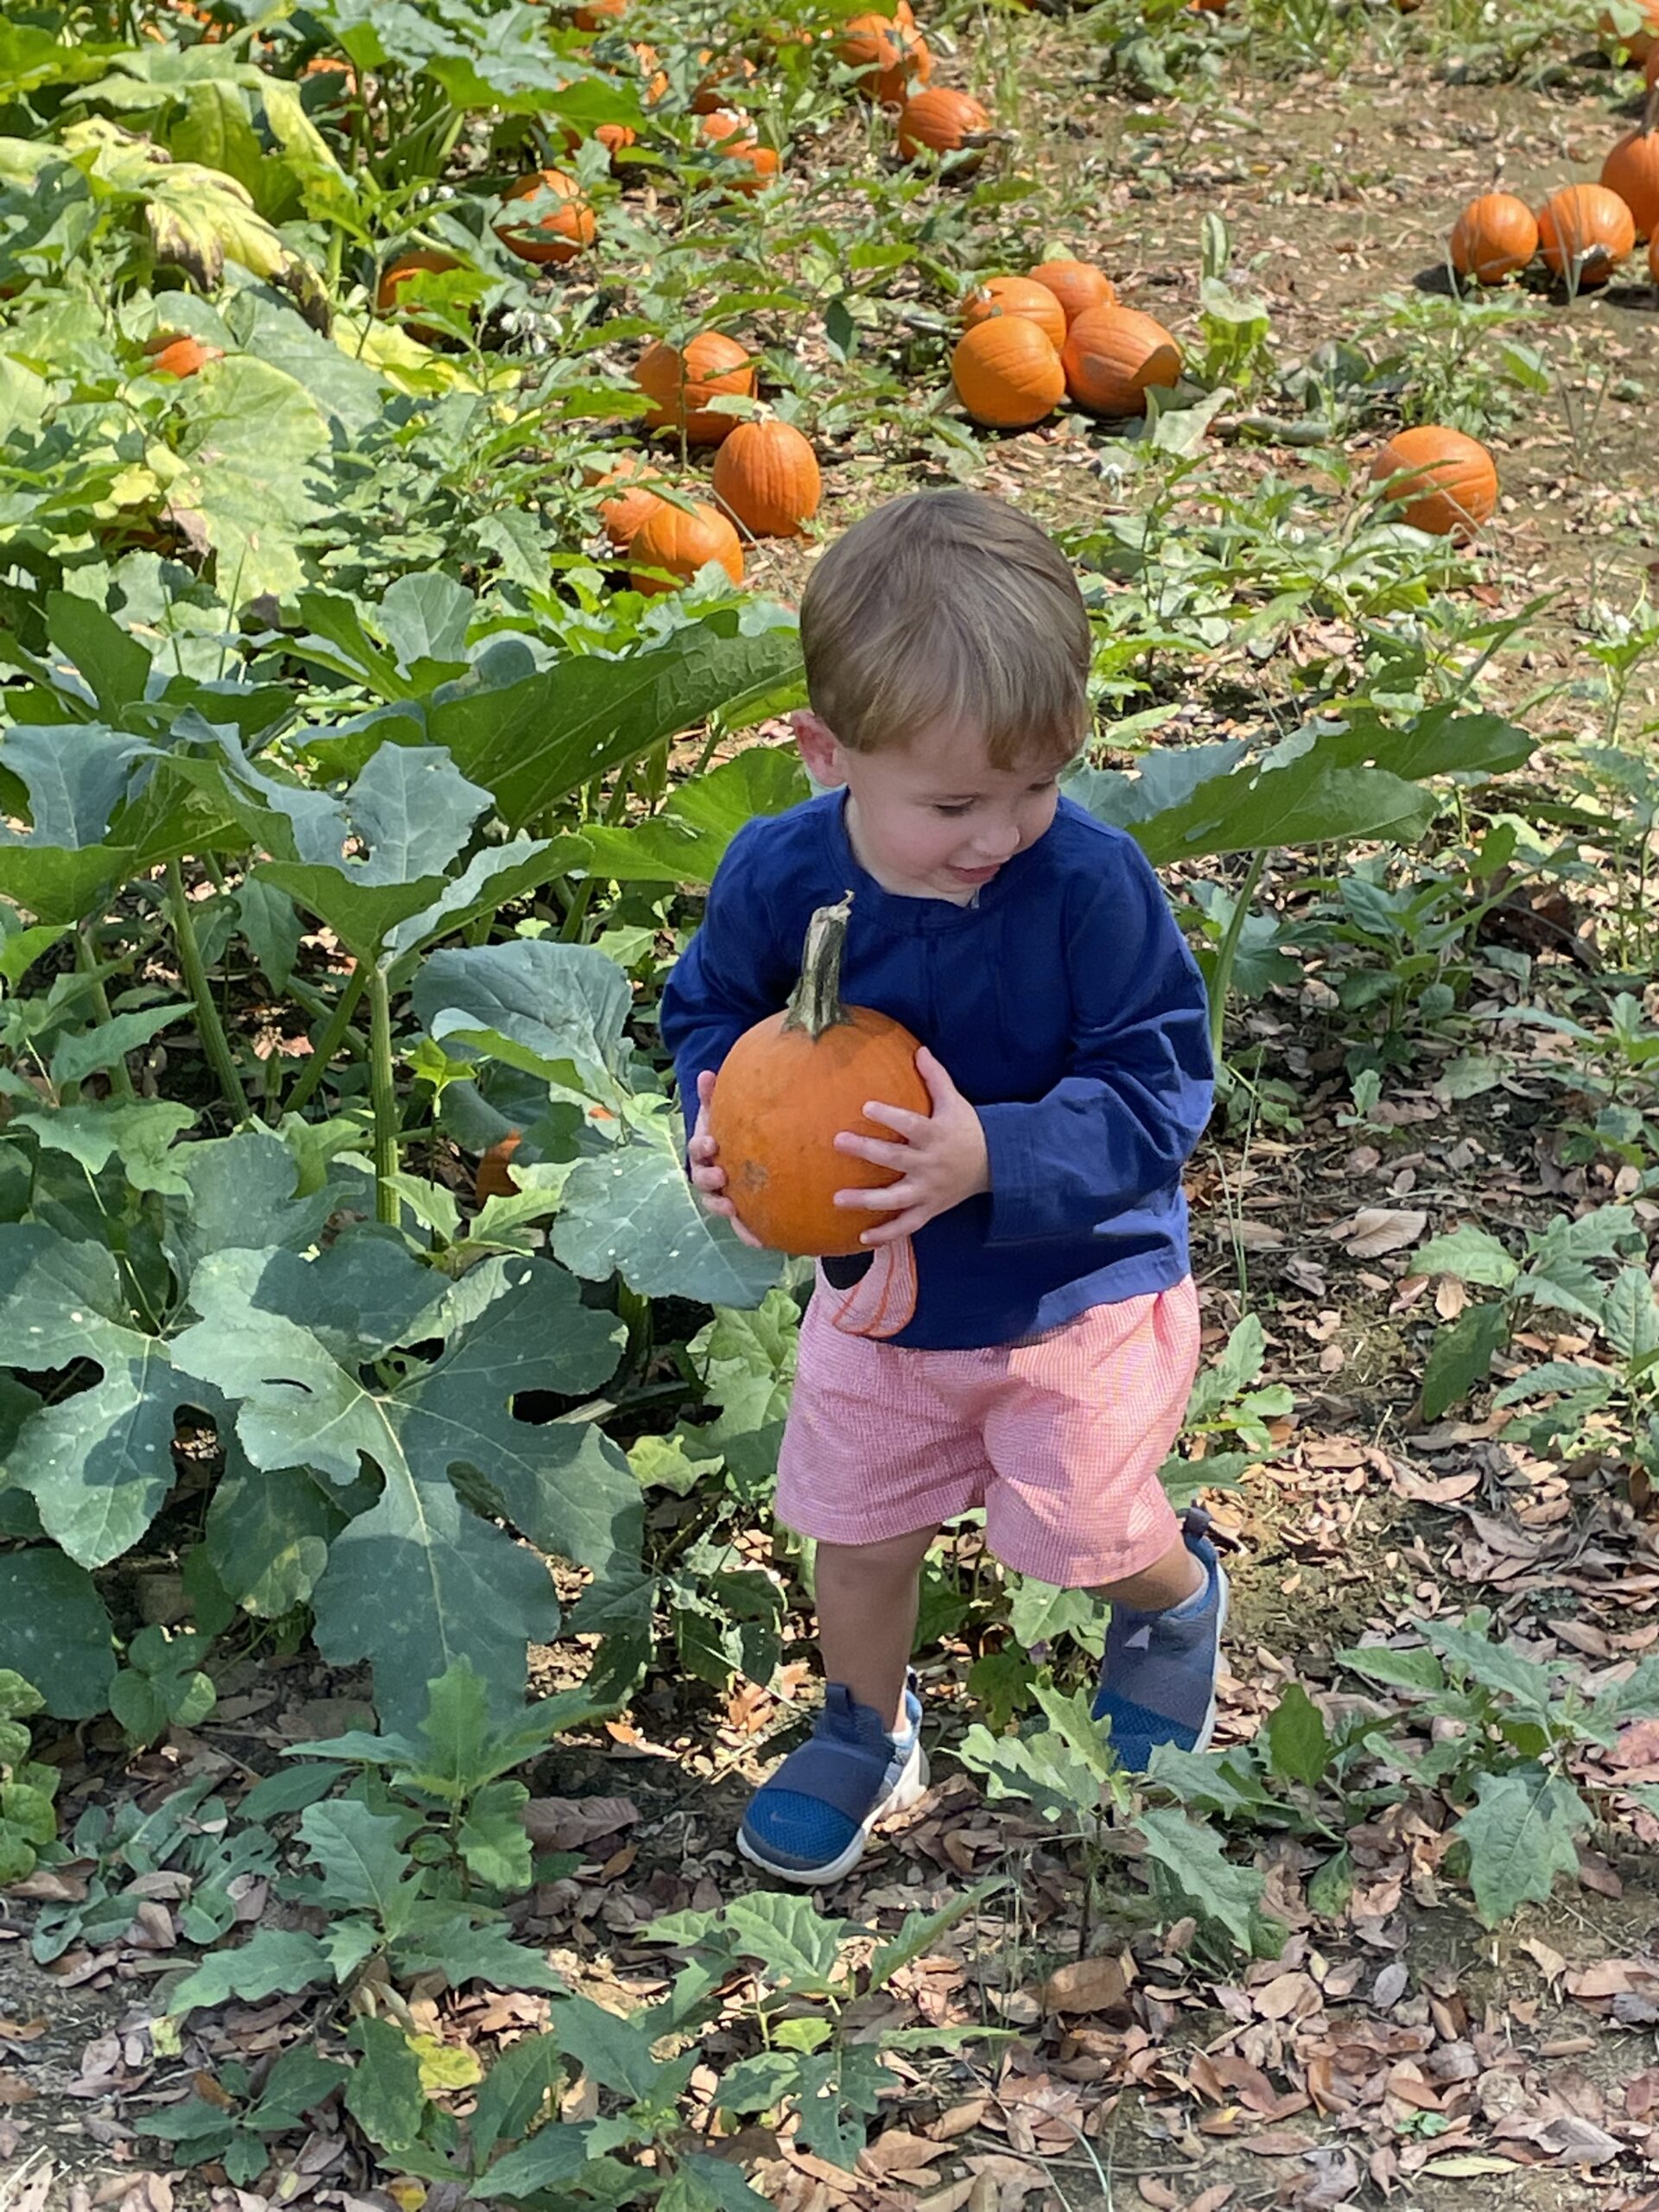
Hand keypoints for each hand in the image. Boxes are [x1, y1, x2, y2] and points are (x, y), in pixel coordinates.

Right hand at [687, 1069, 762, 1246]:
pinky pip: (740, 1226)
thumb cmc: (732, 1126)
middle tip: (721, 1176)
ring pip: (716, 1204)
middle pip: (702, 1180)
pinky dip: (747, 1234)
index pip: (697, 1149)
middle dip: (708, 1180)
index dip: (701, 1147)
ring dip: (722, 1208)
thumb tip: (707, 1074)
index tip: (712, 1143)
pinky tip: (761, 1242)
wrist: (743, 1147)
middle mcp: (708, 1174)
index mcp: (704, 1151)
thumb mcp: (722, 1111)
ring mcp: (720, 1194)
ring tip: (732, 1209)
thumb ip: (713, 1096)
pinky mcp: (737, 1211)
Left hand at [833, 1047, 988, 1245]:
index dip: (889, 1116)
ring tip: (838, 1198)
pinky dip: (886, 1235)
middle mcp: (930, 1164)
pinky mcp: (929, 1210)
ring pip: (895, 1198)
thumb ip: (935, 1077)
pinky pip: (906, 1226)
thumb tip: (919, 1049)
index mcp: (935, 1135)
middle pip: (895, 1159)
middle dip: (866, 1151)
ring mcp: (928, 1191)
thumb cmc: (967, 1129)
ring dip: (866, 1200)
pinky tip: (862, 1239)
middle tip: (838, 1141)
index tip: (866, 1107)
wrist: (996, 1165)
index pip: (910, 1124)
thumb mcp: (955, 1101)